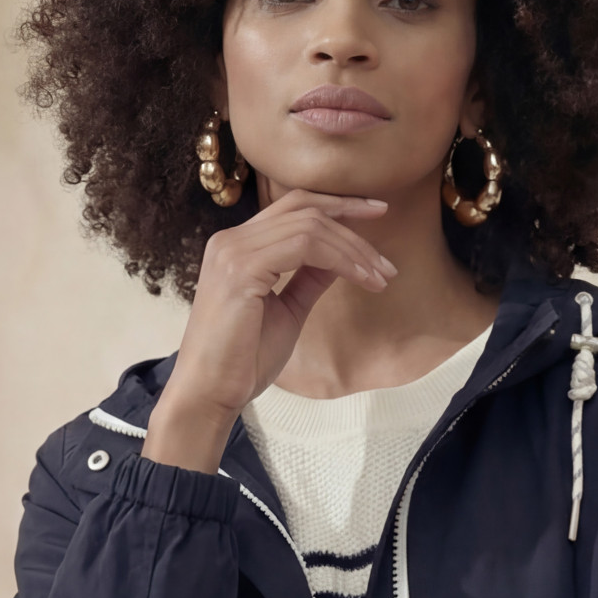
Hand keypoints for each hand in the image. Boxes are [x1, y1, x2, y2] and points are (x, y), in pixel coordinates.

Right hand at [143, 189, 395, 465]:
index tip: (377, 212)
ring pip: (310, 227)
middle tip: (387, 261)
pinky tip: (363, 280)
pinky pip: (305, 247)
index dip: (338, 205)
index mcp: (237, 246)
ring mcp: (233, 251)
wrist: (210, 392)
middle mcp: (231, 240)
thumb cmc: (244, 360)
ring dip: (354, 251)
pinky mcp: (241, 269)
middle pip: (304, 209)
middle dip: (353, 225)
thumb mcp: (288, 311)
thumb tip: (339, 260)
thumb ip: (308, 279)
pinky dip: (341, 260)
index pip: (293, 207)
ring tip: (381, 277)